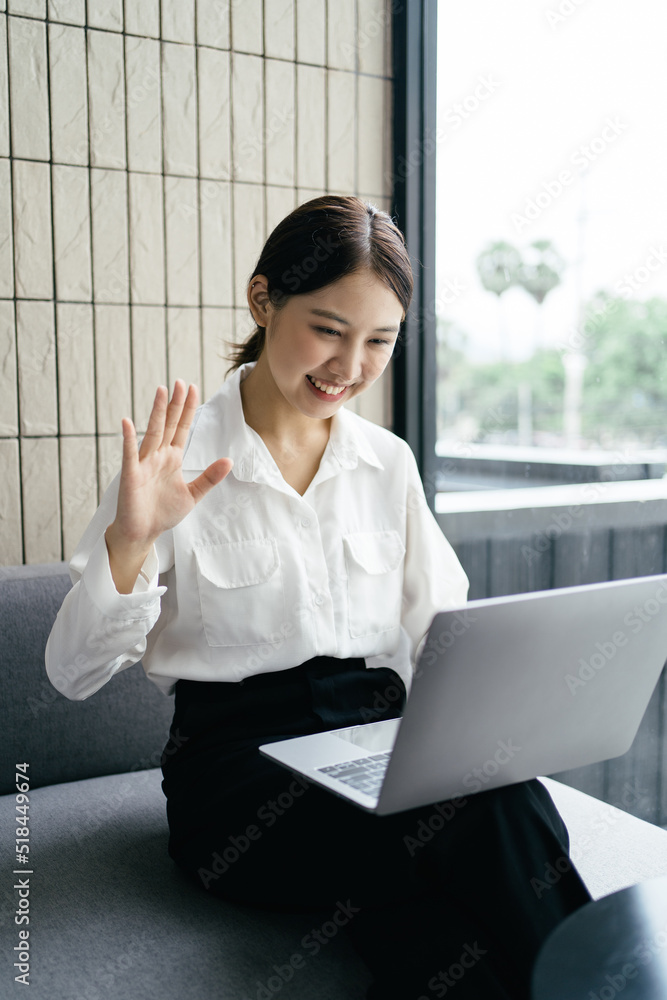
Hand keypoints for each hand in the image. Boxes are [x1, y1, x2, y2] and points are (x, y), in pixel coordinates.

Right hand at [105, 381, 232, 592]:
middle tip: (180, 381)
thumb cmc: (163, 513)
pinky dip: (128, 438)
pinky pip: (130, 454)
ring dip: (157, 412)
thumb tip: (229, 461)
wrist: (143, 533)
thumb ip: (209, 477)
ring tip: (161, 391)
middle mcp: (158, 456)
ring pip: (152, 432)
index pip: (182, 428)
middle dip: (175, 404)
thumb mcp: (193, 494)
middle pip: (169, 424)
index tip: (193, 388)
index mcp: (172, 459)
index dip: (188, 409)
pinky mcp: (131, 475)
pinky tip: (126, 422)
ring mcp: (143, 463)